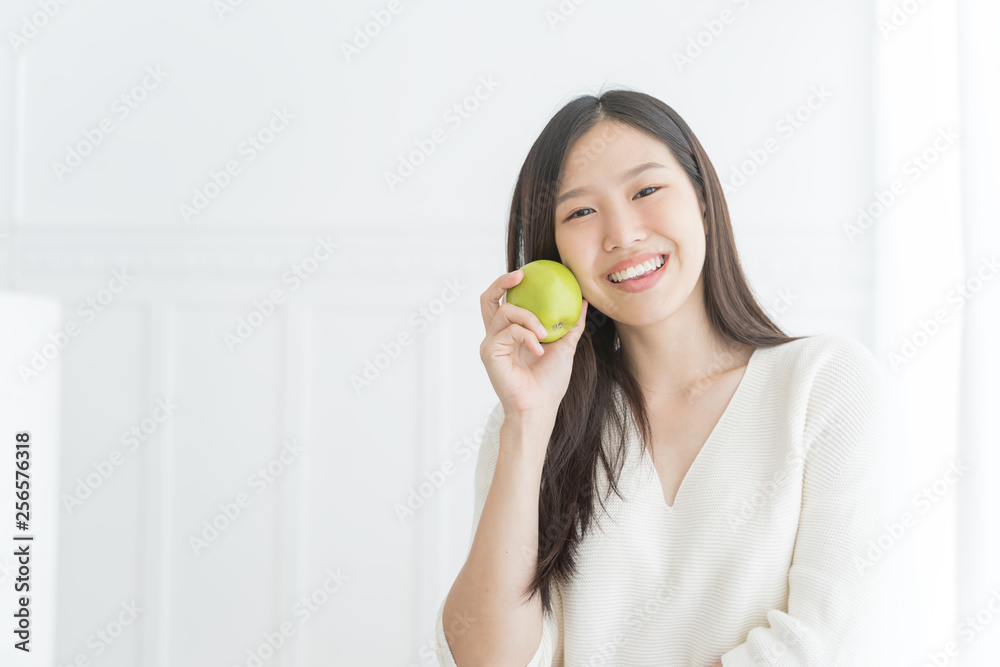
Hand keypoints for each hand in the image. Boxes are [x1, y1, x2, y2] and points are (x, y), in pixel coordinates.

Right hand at [479, 269, 588, 427]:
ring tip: (545, 332)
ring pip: (503, 311)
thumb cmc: (550, 382)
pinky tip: (539, 349)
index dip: (510, 284)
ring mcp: (491, 343)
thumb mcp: (565, 347)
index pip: (503, 301)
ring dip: (528, 317)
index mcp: (510, 333)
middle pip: (487, 299)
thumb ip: (571, 324)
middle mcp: (497, 336)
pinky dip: (527, 335)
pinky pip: (509, 331)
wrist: (540, 407)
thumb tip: (584, 301)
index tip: (530, 273)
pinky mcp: (489, 353)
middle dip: (501, 282)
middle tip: (521, 275)